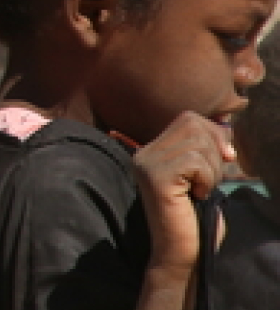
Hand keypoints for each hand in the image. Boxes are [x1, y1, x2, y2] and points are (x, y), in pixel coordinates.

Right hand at [132, 110, 235, 276]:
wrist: (182, 252)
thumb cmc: (196, 218)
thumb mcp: (204, 175)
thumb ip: (206, 149)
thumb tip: (226, 126)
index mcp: (152, 150)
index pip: (189, 118)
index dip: (214, 134)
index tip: (225, 159)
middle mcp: (144, 153)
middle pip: (193, 123)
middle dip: (215, 150)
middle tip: (211, 180)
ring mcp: (146, 165)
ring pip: (197, 143)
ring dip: (213, 170)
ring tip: (201, 190)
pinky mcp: (155, 178)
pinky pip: (195, 162)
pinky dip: (207, 180)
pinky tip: (197, 196)